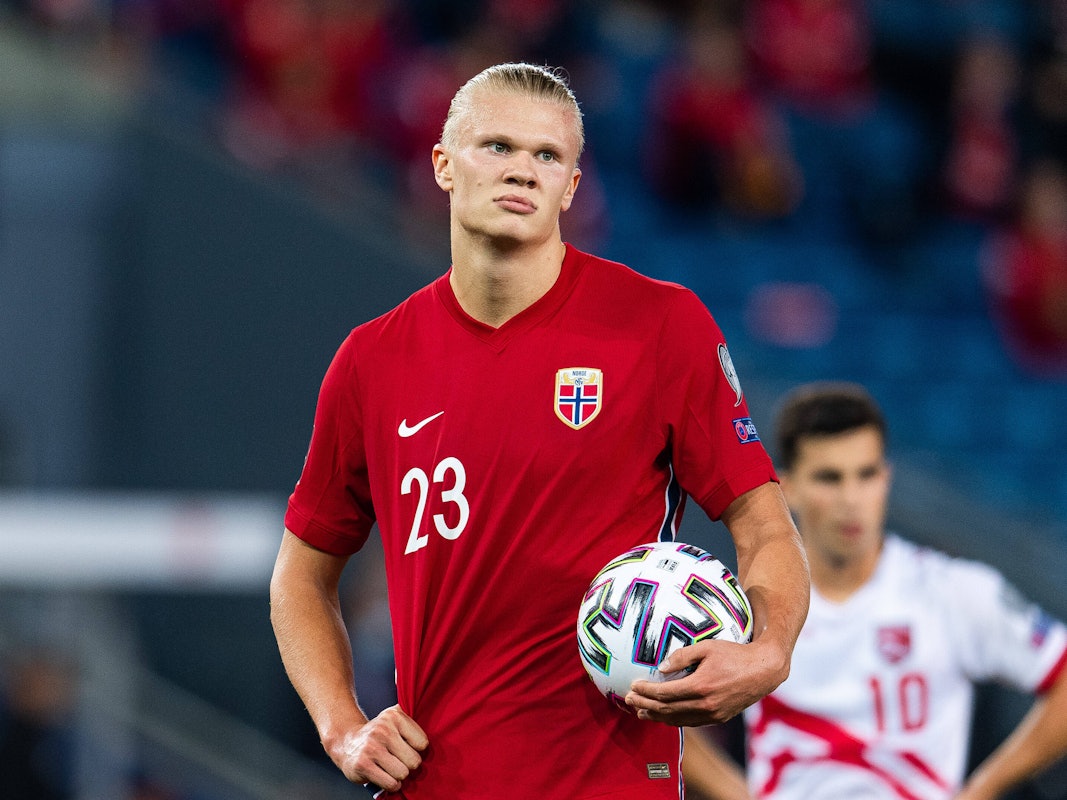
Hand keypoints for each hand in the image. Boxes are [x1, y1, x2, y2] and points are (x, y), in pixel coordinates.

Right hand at [328, 705, 428, 791]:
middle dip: (408, 764)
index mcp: (394, 716)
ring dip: (399, 775)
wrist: (347, 742)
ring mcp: (372, 747)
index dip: (416, 749)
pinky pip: (391, 783)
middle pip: (414, 760)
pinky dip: (391, 784)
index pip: (423, 743)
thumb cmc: (378, 735)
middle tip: (398, 759)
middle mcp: (382, 729)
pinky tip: (384, 775)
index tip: (407, 747)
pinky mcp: (363, 765)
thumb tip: (439, 729)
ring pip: (403, 773)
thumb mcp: (394, 720)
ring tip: (390, 767)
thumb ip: (413, 722)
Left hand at [625, 637, 788, 726]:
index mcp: (700, 686)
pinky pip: (691, 722)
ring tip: (641, 712)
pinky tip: (664, 716)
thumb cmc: (734, 654)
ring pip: (678, 720)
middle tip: (629, 701)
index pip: (665, 693)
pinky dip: (674, 720)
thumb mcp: (707, 646)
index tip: (632, 687)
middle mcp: (706, 705)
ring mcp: (713, 714)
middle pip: (667, 710)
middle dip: (645, 706)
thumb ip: (682, 656)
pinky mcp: (719, 718)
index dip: (646, 692)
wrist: (764, 670)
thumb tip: (660, 668)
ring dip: (657, 717)